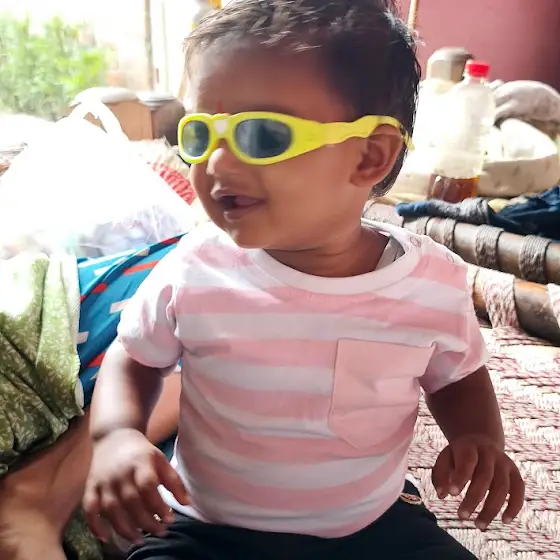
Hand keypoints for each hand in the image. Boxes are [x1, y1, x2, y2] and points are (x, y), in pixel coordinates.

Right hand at [83, 428, 188, 543]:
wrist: (114, 437)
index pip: (148, 485)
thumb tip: (186, 503)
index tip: (170, 519)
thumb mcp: (160, 460)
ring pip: (111, 509)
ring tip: (139, 540)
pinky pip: (89, 509)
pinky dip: (95, 525)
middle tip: (160, 532)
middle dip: (146, 521)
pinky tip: (106, 538)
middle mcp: (120, 472)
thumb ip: (173, 480)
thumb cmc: (142, 453)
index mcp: (140, 462)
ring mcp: (103, 481)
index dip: (158, 504)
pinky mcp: (90, 487)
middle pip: (131, 501)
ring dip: (124, 528)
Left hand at [432, 434, 523, 530]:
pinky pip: (519, 490)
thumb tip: (442, 495)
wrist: (480, 440)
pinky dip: (514, 506)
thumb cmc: (459, 455)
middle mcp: (489, 453)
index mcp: (470, 446)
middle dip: (473, 498)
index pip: (467, 461)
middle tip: (462, 516)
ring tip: (479, 525)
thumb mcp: (446, 458)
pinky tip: (505, 520)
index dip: (461, 477)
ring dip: (491, 508)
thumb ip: (440, 474)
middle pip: (484, 476)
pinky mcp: (515, 472)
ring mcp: (504, 462)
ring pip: (502, 487)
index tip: (452, 495)